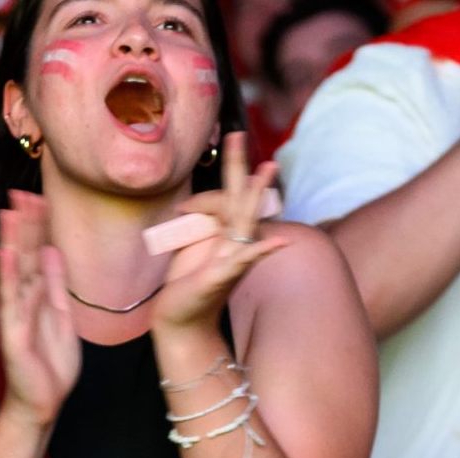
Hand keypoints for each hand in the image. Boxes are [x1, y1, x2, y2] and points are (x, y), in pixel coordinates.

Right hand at [0, 192, 81, 427]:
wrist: (43, 405)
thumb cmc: (51, 368)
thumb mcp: (62, 317)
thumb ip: (55, 285)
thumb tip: (51, 250)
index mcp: (38, 296)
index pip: (36, 253)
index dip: (37, 227)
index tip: (39, 197)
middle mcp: (24, 301)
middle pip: (23, 255)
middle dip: (23, 225)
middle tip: (22, 193)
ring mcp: (16, 316)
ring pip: (14, 272)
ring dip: (12, 242)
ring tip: (10, 213)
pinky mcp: (13, 335)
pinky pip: (11, 302)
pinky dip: (8, 277)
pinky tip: (6, 254)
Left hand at [152, 134, 290, 335]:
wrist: (180, 320)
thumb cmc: (185, 285)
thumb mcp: (187, 247)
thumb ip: (195, 224)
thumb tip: (190, 206)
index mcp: (225, 233)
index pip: (220, 201)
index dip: (202, 200)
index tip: (182, 209)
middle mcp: (233, 242)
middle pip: (239, 198)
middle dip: (237, 166)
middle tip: (236, 134)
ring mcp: (232, 258)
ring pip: (245, 221)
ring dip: (255, 195)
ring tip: (266, 170)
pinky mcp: (223, 276)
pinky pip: (247, 259)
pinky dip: (262, 250)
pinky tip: (280, 241)